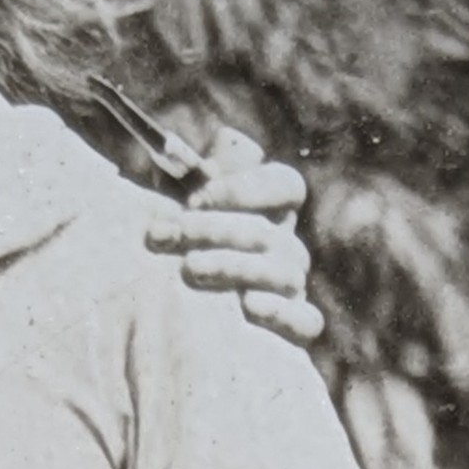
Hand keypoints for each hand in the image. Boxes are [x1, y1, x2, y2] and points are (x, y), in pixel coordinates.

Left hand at [142, 123, 320, 343]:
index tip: (196, 198)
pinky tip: (248, 307)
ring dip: (236, 265)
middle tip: (170, 233)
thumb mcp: (171, 209)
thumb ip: (192, 174)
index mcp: (268, 214)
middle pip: (274, 231)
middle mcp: (285, 249)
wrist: (161, 324)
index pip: (285, 186)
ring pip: (286, 272)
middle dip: (218, 229)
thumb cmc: (171, 254)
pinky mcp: (290, 331)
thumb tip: (223, 138)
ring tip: (189, 268)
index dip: (246, 188)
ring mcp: (290, 291)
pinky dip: (282, 312)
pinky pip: (307, 321)